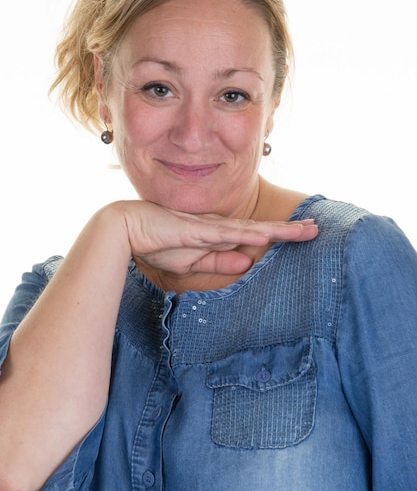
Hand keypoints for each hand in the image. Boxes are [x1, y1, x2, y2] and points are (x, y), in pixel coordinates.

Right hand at [118, 201, 317, 275]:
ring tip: (307, 230)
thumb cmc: (156, 242)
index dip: (277, 234)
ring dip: (280, 229)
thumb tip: (247, 264)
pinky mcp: (198, 230)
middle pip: (260, 228)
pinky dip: (251, 233)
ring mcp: (209, 227)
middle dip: (289, 229)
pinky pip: (230, 233)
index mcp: (215, 234)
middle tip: (317, 229)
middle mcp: (218, 226)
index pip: (252, 235)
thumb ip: (218, 262)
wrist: (125, 227)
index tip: (300, 235)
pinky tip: (270, 234)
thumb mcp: (191, 260)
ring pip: (252, 228)